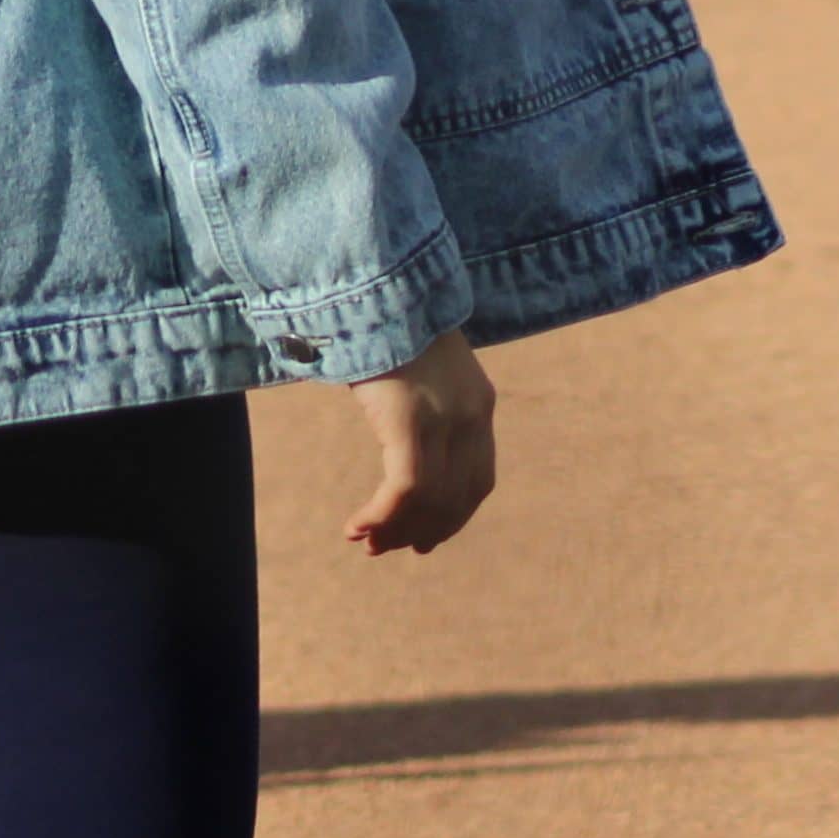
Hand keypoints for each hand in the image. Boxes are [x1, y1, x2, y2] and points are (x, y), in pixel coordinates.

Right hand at [342, 330, 495, 555]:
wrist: (379, 289)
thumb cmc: (386, 327)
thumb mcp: (420, 370)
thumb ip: (424, 405)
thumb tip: (403, 440)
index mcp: (479, 405)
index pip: (478, 480)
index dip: (452, 517)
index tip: (424, 539)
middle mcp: (472, 417)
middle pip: (457, 497)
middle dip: (422, 530)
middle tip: (386, 548)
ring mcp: (445, 420)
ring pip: (430, 499)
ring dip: (395, 529)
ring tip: (366, 541)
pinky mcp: (412, 422)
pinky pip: (406, 488)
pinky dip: (383, 515)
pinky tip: (359, 525)